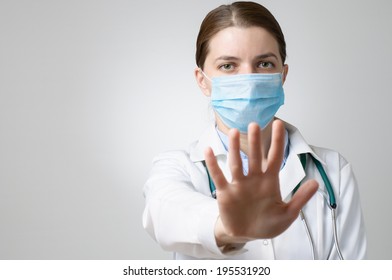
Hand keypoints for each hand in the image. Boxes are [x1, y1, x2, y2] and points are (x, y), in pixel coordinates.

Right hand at [204, 120, 317, 245]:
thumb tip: (315, 182)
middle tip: (254, 124)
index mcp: (269, 182)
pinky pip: (218, 176)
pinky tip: (208, 151)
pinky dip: (213, 164)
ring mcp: (239, 185)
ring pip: (236, 163)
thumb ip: (300, 198)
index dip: (277, 142)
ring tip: (234, 132)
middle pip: (255, 157)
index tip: (279, 124)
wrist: (246, 235)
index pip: (275, 158)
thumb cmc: (266, 223)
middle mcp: (254, 179)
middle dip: (255, 141)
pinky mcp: (225, 193)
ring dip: (235, 148)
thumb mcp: (287, 214)